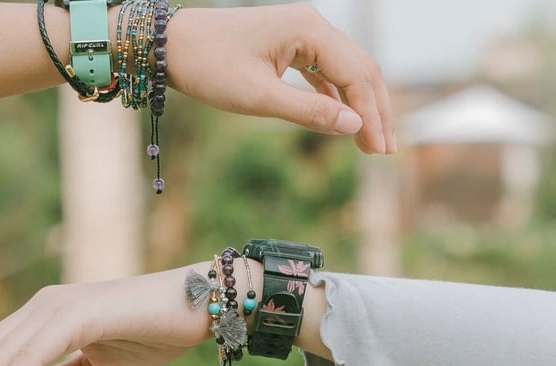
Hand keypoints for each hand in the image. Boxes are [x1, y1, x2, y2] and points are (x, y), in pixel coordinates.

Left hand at [167, 4, 394, 153]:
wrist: (172, 45)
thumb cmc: (210, 67)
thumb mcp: (260, 98)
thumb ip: (309, 112)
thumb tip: (354, 126)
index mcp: (309, 29)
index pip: (357, 75)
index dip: (371, 115)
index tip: (378, 149)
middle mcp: (311, 24)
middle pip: (360, 69)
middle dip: (375, 111)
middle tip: (384, 150)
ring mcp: (301, 32)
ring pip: (345, 71)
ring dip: (358, 106)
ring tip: (369, 141)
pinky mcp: (288, 44)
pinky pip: (324, 71)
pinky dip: (336, 97)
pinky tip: (342, 121)